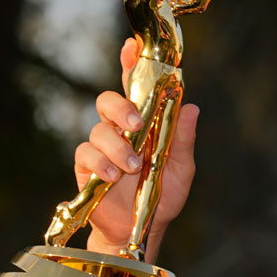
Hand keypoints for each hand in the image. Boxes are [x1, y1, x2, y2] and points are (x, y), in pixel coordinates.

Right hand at [76, 37, 196, 251]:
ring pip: (99, 130)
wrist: (140, 229)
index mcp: (144, 123)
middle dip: (120, 108)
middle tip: (136, 124)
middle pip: (108, 100)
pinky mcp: (86, 167)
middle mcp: (120, 130)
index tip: (130, 46)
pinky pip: (85, 154)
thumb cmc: (162, 195)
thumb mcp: (181, 168)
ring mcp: (101, 147)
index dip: (130, 63)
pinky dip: (101, 163)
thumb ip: (183, 139)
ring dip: (117, 147)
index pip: (135, 87)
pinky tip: (114, 176)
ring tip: (133, 168)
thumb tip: (191, 107)